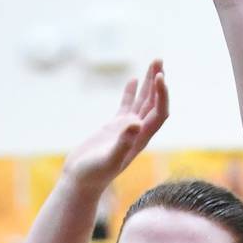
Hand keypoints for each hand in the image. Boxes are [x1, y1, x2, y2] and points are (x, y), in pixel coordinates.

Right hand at [63, 62, 168, 193]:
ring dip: (149, 83)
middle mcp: (137, 133)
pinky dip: (131, 92)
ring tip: (154, 62)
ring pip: (143, 102)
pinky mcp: (113, 128)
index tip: (159, 77)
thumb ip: (123, 143)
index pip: (159, 113)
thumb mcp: (108, 159)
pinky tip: (133, 79)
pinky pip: (127, 106)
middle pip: (154, 103)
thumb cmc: (93, 174)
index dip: (162, 95)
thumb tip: (136, 124)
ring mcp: (126, 129)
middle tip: (158, 60)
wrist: (80, 182)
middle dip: (159, 82)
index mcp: (140, 139)